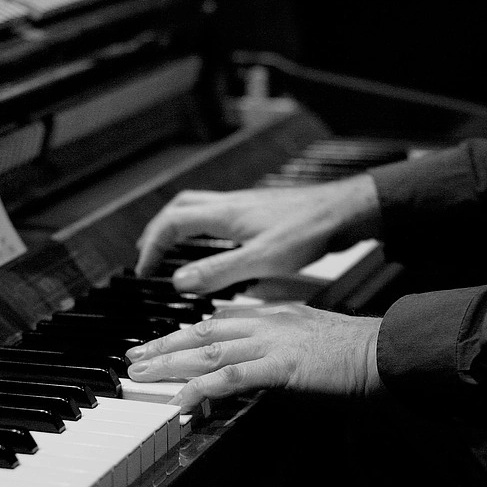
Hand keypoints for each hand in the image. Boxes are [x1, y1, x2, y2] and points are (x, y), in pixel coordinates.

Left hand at [125, 304, 384, 412]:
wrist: (386, 351)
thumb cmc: (356, 353)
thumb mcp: (310, 345)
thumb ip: (280, 352)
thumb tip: (259, 367)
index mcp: (273, 316)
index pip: (218, 321)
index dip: (184, 334)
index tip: (161, 343)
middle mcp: (266, 322)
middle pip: (203, 331)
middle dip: (165, 345)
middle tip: (135, 356)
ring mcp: (272, 342)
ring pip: (208, 349)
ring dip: (171, 363)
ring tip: (143, 373)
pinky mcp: (281, 365)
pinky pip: (232, 376)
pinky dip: (203, 387)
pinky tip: (182, 399)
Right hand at [134, 174, 381, 293]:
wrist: (342, 211)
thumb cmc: (308, 231)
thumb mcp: (261, 259)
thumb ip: (219, 271)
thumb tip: (179, 282)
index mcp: (224, 215)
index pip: (170, 224)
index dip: (151, 247)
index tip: (143, 270)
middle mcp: (230, 205)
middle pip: (178, 208)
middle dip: (156, 231)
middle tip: (147, 255)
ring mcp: (243, 205)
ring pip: (196, 207)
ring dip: (176, 225)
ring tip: (169, 247)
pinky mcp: (257, 210)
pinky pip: (216, 213)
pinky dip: (200, 226)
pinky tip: (212, 243)